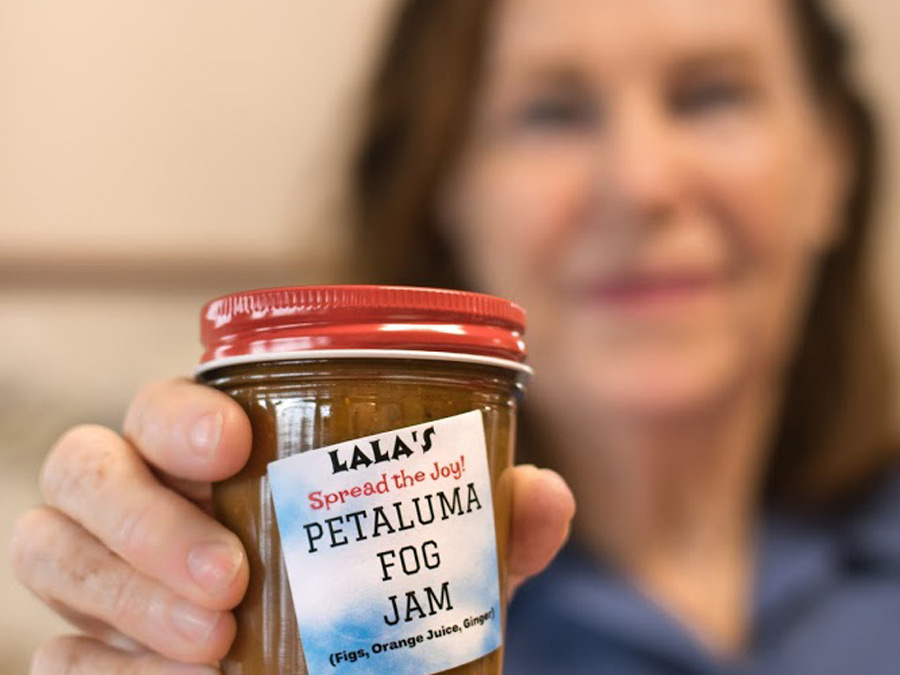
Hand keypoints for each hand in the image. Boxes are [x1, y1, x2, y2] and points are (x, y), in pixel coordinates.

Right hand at [11, 378, 574, 672]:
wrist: (338, 671)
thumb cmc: (372, 590)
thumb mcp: (432, 558)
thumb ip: (484, 523)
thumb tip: (546, 494)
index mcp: (217, 451)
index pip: (164, 406)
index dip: (179, 416)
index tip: (231, 442)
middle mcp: (145, 496)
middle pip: (84, 468)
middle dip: (144, 516)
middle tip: (230, 579)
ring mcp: (107, 572)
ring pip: (51, 549)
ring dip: (123, 595)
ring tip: (213, 643)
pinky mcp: (88, 648)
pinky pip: (56, 651)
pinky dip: (107, 667)